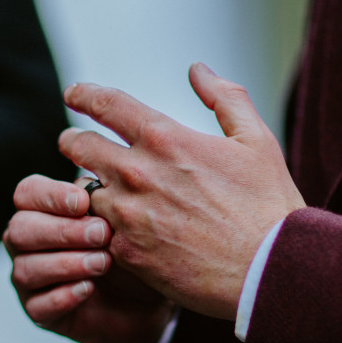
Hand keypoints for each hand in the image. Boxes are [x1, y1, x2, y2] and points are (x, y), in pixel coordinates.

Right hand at [5, 175, 174, 342]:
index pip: (27, 192)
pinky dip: (64, 295)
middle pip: (20, 229)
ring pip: (26, 269)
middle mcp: (28, 242)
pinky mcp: (41, 314)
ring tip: (103, 263)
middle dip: (62, 231)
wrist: (148, 300)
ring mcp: (30, 280)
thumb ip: (103, 201)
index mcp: (42, 210)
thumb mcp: (124, 221)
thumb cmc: (132, 249)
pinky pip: (38, 307)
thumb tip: (90, 186)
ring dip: (66, 264)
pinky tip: (88, 288)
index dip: (50, 195)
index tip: (84, 202)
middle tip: (102, 234)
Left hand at [60, 63, 304, 320]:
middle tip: (76, 144)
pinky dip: (99, 227)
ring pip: (81, 192)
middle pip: (77, 145)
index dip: (84, 95)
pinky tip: (112, 230)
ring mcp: (126, 216)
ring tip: (100, 193)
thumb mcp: (256, 140)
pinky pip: (94, 232)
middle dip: (73, 141)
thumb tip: (198, 70)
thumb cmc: (268, 207)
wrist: (268, 272)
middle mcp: (136, 173)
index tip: (74, 94)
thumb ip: (225, 98)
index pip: (106, 104)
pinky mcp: (125, 254)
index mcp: (165, 139)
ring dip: (87, 189)